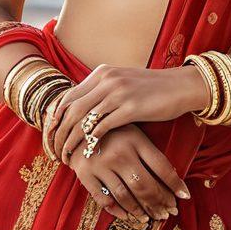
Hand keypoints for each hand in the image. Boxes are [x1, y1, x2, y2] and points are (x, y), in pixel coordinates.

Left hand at [47, 64, 204, 163]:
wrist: (180, 86)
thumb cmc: (151, 89)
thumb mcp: (121, 83)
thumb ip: (101, 91)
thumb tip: (80, 110)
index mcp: (101, 73)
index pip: (68, 96)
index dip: (55, 118)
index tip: (50, 136)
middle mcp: (106, 80)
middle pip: (71, 109)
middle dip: (58, 132)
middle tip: (54, 151)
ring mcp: (118, 93)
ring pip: (83, 119)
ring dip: (71, 140)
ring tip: (67, 156)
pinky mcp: (131, 107)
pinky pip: (103, 126)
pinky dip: (92, 141)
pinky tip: (88, 153)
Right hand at [69, 123, 189, 222]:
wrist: (75, 121)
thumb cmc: (110, 128)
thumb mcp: (132, 131)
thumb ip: (148, 150)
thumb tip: (172, 176)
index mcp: (134, 139)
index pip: (161, 166)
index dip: (175, 184)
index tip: (184, 196)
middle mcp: (119, 152)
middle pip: (145, 185)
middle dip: (160, 202)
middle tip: (168, 213)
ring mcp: (100, 164)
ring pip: (126, 195)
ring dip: (141, 211)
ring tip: (151, 218)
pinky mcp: (85, 173)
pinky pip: (103, 199)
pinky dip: (117, 211)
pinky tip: (128, 216)